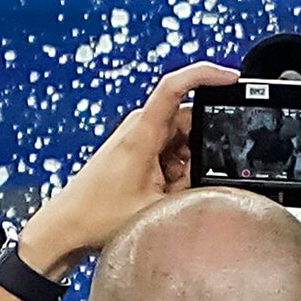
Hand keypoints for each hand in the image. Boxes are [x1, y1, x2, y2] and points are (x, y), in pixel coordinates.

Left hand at [16, 61, 238, 272]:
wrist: (69, 225)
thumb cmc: (99, 215)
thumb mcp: (159, 209)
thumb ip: (194, 190)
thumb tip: (218, 181)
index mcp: (142, 133)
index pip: (176, 86)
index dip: (207, 75)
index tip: (232, 79)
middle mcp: (139, 127)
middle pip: (189, 120)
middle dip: (203, 148)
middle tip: (186, 182)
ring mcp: (138, 136)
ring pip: (184, 138)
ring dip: (188, 164)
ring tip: (167, 192)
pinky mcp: (137, 148)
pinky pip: (172, 150)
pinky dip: (177, 170)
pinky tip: (163, 192)